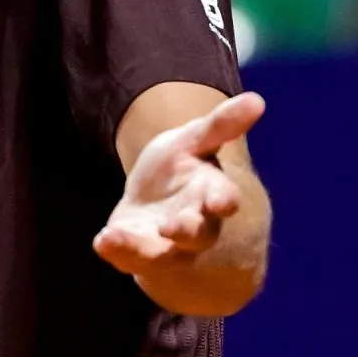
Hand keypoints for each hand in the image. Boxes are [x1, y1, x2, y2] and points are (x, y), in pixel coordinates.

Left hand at [94, 91, 264, 275]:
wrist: (154, 198)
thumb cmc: (180, 167)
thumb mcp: (194, 139)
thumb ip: (220, 125)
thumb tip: (257, 99)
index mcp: (212, 194)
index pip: (224, 198)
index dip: (224, 201)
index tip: (221, 202)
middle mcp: (196, 225)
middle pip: (198, 235)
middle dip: (187, 231)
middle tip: (171, 227)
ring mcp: (167, 244)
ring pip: (160, 254)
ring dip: (140, 249)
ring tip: (114, 236)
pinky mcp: (138, 252)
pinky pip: (129, 256)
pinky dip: (115, 249)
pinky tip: (101, 240)